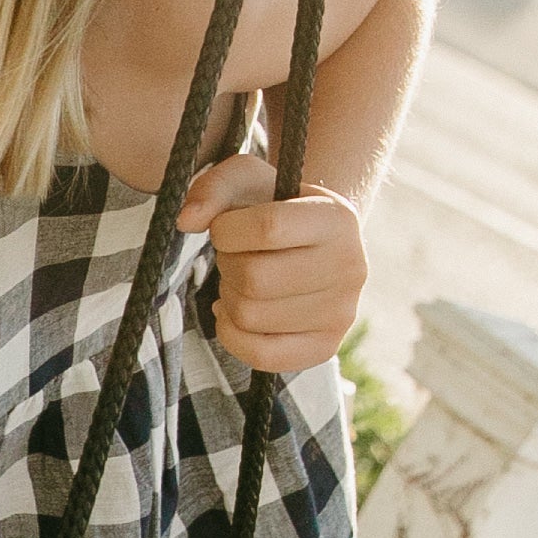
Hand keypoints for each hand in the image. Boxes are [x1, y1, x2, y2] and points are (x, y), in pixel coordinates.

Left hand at [180, 154, 366, 374]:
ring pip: (250, 316)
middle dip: (227, 265)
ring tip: (241, 280)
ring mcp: (341, 313)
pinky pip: (260, 355)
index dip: (227, 230)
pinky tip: (234, 312)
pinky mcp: (325, 348)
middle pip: (254, 279)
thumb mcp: (248, 181)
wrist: (316, 246)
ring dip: (228, 297)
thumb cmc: (275, 209)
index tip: (225, 228)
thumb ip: (214, 188)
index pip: (268, 228)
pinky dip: (231, 334)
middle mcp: (350, 267)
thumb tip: (186, 221)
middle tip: (233, 256)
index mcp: (338, 219)